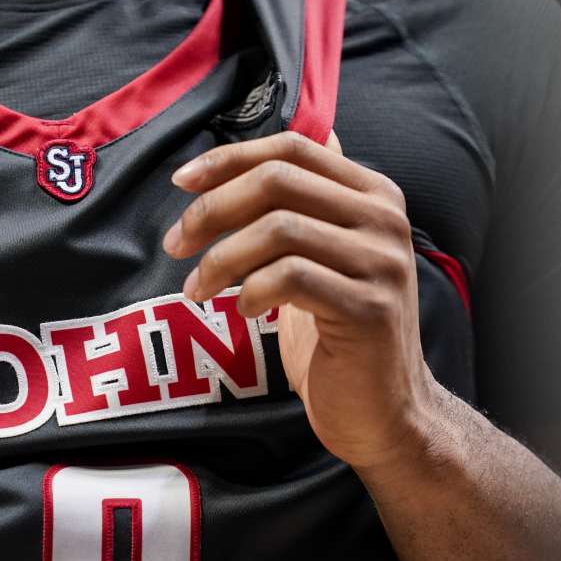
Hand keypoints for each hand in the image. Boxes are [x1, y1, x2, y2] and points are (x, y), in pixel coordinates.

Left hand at [163, 131, 437, 468]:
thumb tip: (268, 154)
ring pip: (278, 228)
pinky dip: (251, 290)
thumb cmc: (339, 336)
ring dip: (221, 258)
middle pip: (278, 181)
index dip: (229, 158)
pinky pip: (290, 277)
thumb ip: (305, 207)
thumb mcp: (321, 260)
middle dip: (211, 209)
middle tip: (176, 245)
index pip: (292, 148)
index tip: (181, 182)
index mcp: (373, 195)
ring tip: (197, 290)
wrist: (384, 413)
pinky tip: (244, 312)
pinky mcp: (369, 308)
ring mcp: (382, 262)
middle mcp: (384, 219)